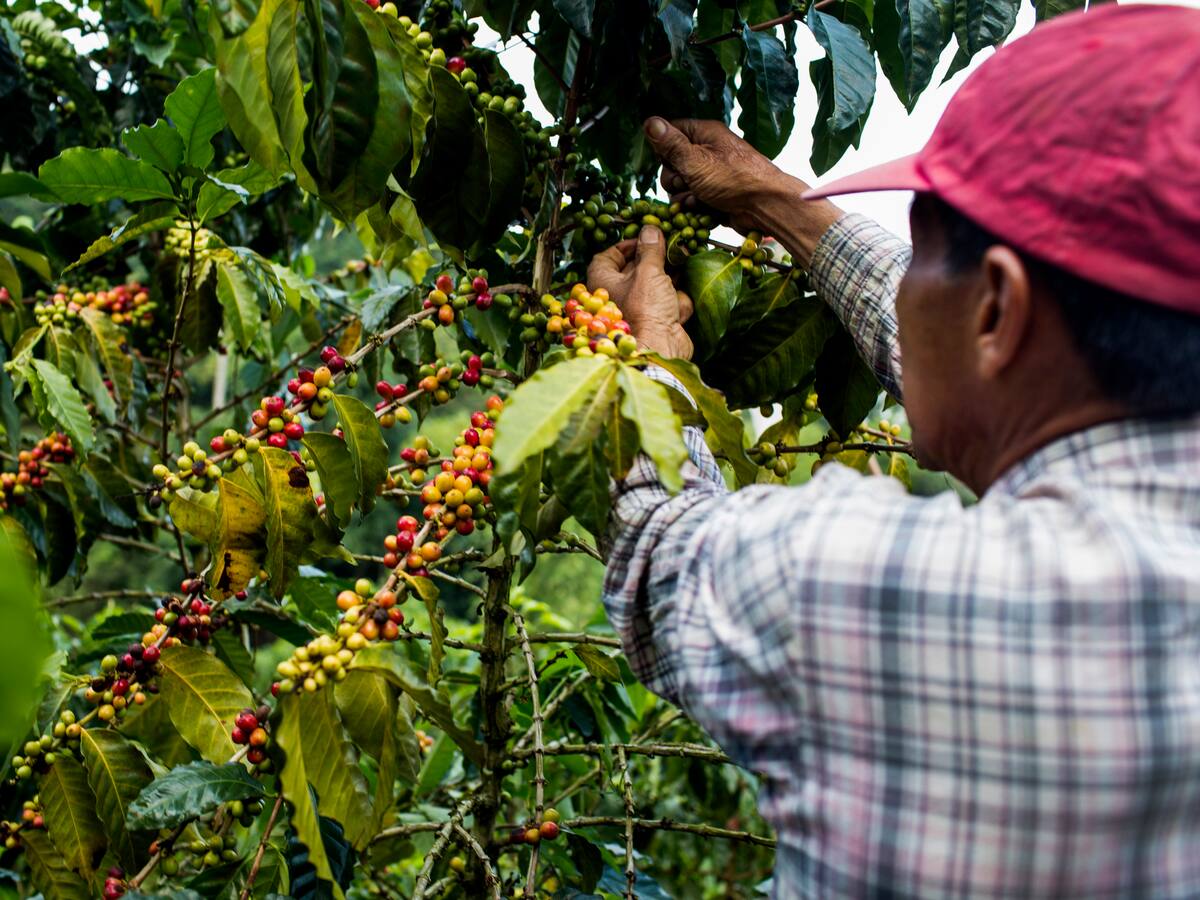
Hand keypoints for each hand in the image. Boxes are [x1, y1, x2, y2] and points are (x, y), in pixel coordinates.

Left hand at [588, 226, 693, 359]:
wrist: (660, 348)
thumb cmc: (645, 310)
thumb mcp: (648, 271)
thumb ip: (650, 249)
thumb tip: (650, 230)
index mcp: (603, 282)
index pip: (606, 257)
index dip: (624, 245)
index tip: (643, 238)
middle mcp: (618, 296)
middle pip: (634, 270)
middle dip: (654, 258)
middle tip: (670, 245)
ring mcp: (639, 310)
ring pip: (655, 286)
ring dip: (670, 276)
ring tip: (682, 260)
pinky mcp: (658, 321)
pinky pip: (668, 303)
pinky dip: (677, 301)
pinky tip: (681, 299)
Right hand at [643, 118, 783, 233]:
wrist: (766, 207)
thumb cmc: (735, 179)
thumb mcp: (696, 160)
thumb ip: (670, 144)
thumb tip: (649, 121)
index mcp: (704, 134)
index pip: (670, 132)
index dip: (664, 149)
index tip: (670, 161)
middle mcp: (707, 151)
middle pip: (671, 163)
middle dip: (673, 178)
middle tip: (687, 182)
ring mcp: (710, 174)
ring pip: (679, 185)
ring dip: (683, 196)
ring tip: (699, 198)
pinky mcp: (713, 194)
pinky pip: (691, 199)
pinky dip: (694, 206)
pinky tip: (705, 208)